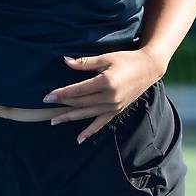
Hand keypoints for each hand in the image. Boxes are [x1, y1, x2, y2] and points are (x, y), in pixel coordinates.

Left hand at [43, 48, 164, 143]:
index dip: (61, 94)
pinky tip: (79, 138)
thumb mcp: (105, 58)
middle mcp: (109, 97)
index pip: (78, 90)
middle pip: (81, 103)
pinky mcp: (117, 110)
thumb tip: (66, 62)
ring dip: (70, 118)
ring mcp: (114, 106)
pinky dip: (90, 131)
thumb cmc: (127, 59)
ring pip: (87, 114)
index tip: (48, 97)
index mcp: (106, 82)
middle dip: (62, 105)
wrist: (149, 68)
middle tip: (46, 107)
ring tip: (54, 121)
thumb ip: (85, 62)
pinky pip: (101, 123)